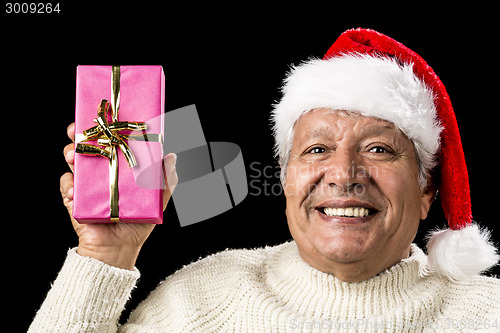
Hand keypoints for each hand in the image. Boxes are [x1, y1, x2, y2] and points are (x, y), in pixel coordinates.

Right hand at [61, 123, 177, 269]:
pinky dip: (69, 186)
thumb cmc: (140, 222)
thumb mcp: (157, 199)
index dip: (106, 129)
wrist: (120, 249)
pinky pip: (67, 186)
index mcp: (121, 168)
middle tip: (77, 131)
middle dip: (79, 136)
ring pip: (74, 161)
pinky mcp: (75, 200)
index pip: (111, 142)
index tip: (102, 116)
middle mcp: (103, 173)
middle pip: (88, 147)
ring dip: (71, 154)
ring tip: (74, 156)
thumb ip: (166, 179)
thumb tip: (172, 155)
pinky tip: (76, 192)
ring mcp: (87, 186)